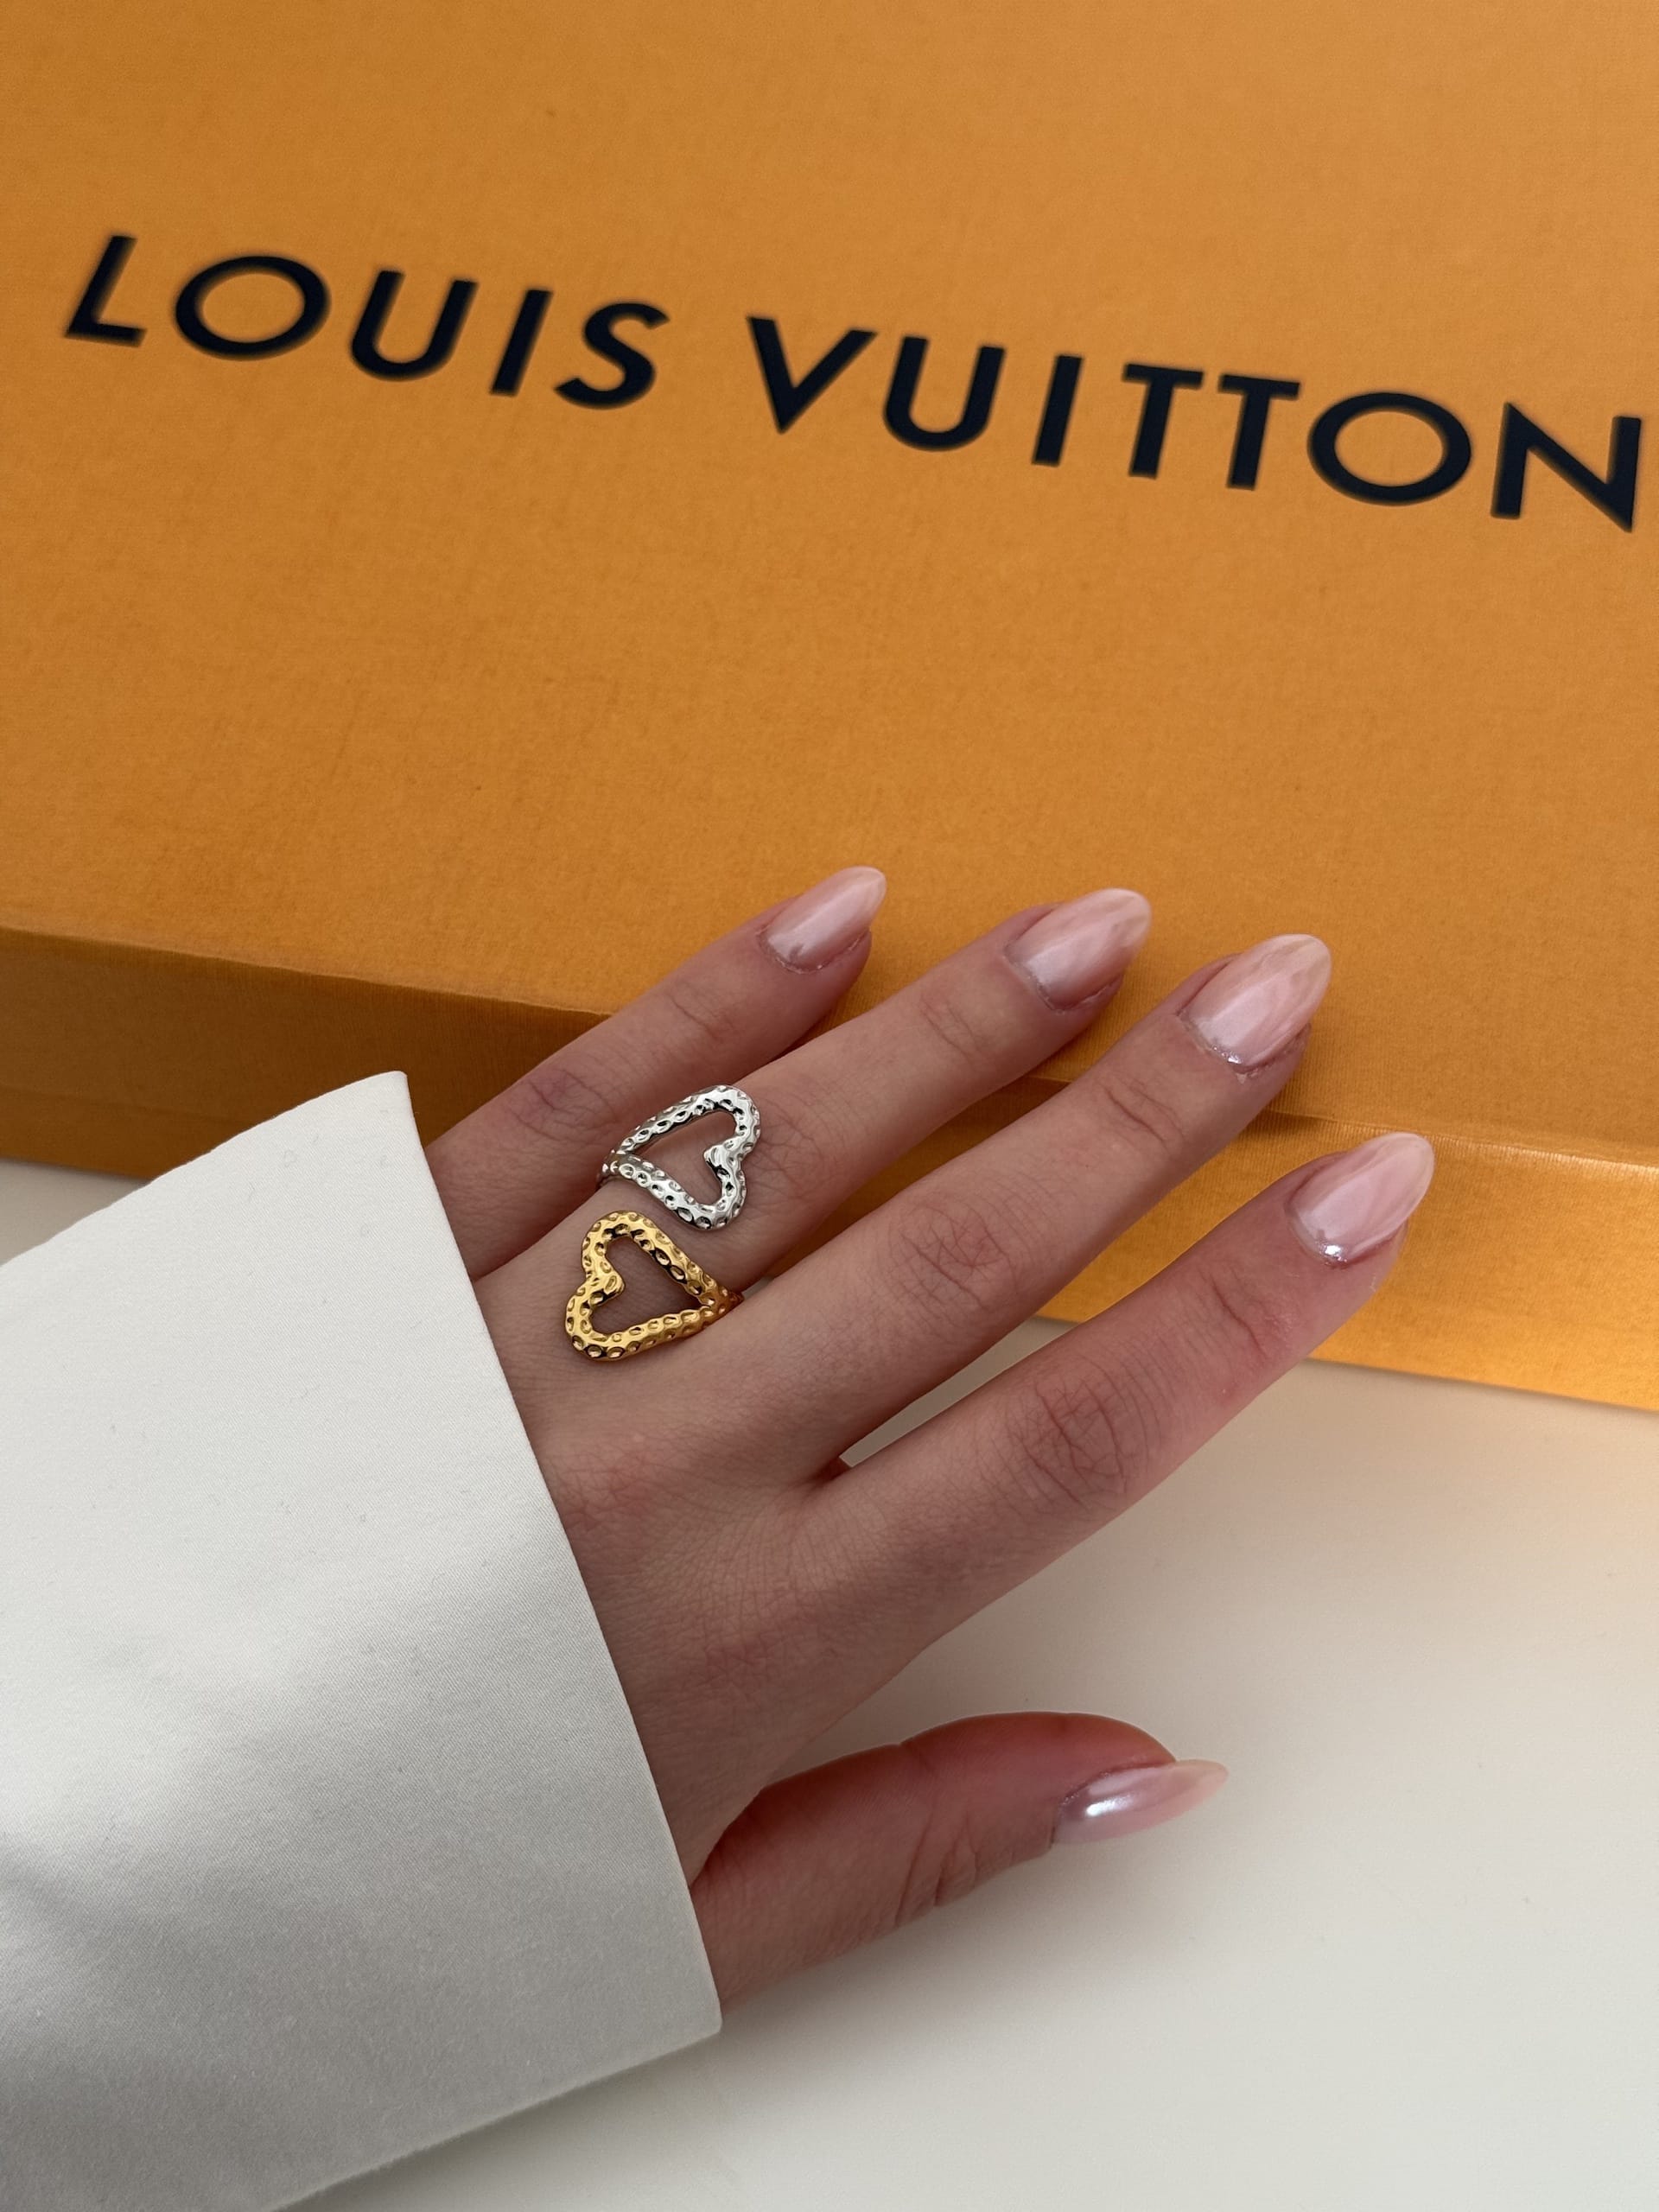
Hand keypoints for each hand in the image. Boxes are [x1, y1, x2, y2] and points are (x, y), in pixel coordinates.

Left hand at [425, 870, 1431, 2004]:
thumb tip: (1149, 1765)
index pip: (1058, 1442)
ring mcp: (507, 1348)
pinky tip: (831, 915)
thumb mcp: (672, 1928)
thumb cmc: (386, 1894)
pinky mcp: (378, 1264)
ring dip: (957, 1032)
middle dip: (1142, 1116)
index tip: (1354, 1199)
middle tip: (1269, 988)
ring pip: (778, 1152)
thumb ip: (921, 1843)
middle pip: (952, 1258)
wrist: (71, 1833)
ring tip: (1094, 929)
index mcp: (745, 1642)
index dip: (1233, 1313)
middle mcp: (646, 1472)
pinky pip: (568, 1106)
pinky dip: (705, 1002)